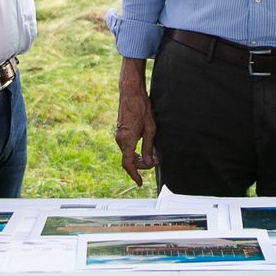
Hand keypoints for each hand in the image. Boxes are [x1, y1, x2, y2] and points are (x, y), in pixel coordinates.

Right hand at [115, 62, 157, 186]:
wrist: (131, 92)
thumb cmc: (141, 108)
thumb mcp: (150, 129)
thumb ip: (148, 148)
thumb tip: (148, 162)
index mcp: (126, 140)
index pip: (128, 164)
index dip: (134, 175)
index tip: (140, 182)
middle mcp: (120, 139)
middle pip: (129, 160)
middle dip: (142, 164)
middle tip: (156, 161)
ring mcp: (119, 135)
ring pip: (128, 153)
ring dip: (139, 157)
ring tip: (153, 154)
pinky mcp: (121, 131)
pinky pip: (127, 146)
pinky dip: (135, 151)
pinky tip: (145, 147)